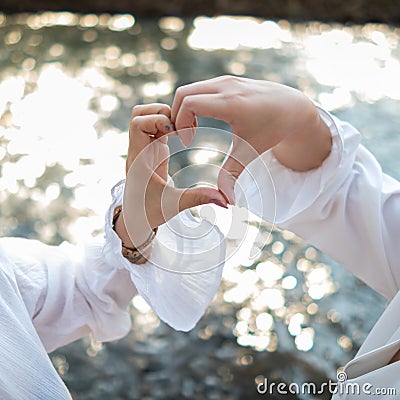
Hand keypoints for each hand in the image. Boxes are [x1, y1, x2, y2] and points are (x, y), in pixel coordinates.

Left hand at [116, 103, 227, 247]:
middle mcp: (138, 149)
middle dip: (161, 112)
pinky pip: (155, 127)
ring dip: (163, 116)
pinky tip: (182, 134)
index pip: (138, 124)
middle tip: (180, 125)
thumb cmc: (148, 212)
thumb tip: (224, 200)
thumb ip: (198, 199)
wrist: (135, 218)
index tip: (175, 132)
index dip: (157, 120)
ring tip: (182, 128)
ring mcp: (144, 148)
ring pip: (146, 116)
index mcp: (139, 159)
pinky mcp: (150, 150)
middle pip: (139, 113)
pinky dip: (168, 124)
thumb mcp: (174, 204)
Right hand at [171, 75, 331, 203]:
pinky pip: (200, 88)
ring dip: (183, 109)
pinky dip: (192, 103)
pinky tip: (200, 121)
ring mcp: (227, 80)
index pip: (190, 103)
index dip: (181, 123)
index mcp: (232, 103)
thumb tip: (226, 202)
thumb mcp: (251, 152)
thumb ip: (232, 174)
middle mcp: (227, 86)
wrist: (294, 107)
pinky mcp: (227, 80)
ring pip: (190, 89)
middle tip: (183, 136)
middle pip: (183, 93)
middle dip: (176, 116)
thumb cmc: (273, 129)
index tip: (187, 142)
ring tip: (190, 131)